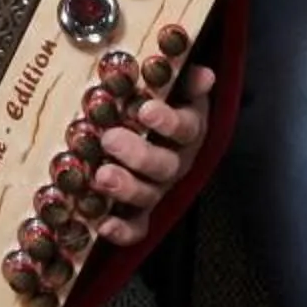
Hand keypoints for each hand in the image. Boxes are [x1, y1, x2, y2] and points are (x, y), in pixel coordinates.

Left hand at [85, 63, 214, 247]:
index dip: (167, 121)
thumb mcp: (172, 87)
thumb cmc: (153, 101)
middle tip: (110, 139)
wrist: (148, 131)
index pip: (185, 128)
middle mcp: (175, 162)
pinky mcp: (141, 212)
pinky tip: (103, 225)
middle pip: (164, 165)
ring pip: (148, 195)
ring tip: (101, 176)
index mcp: (186, 130)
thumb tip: (205, 75)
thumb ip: (185, 81)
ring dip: (126, 188)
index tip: (145, 109)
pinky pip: (137, 227)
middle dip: (138, 154)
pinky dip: (122, 230)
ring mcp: (158, 189)